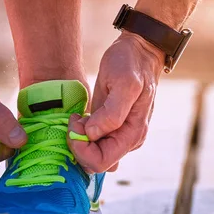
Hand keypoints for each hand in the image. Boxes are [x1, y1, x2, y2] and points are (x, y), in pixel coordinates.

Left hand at [68, 31, 163, 172]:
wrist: (138, 52)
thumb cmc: (131, 64)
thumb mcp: (124, 83)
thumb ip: (111, 113)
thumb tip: (93, 134)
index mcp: (133, 134)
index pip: (101, 162)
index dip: (82, 148)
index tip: (76, 123)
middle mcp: (128, 140)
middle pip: (96, 162)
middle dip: (79, 144)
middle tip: (75, 119)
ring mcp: (121, 136)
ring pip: (93, 155)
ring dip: (80, 140)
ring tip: (79, 117)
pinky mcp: (113, 130)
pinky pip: (94, 145)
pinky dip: (83, 137)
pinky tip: (82, 119)